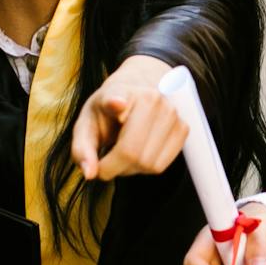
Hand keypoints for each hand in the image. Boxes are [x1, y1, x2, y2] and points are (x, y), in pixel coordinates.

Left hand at [73, 55, 186, 179]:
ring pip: (148, 164)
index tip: (117, 103)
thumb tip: (90, 173)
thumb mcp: (86, 125)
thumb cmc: (107, 113)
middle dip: (112, 168)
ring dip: (129, 169)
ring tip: (121, 155)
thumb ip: (82, 149)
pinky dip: (145, 168)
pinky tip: (138, 154)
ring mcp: (172, 114)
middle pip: (132, 152)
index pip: (118, 100)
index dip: (116, 102)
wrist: (136, 94)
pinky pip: (161, 165)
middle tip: (104, 164)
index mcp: (123, 91)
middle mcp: (153, 99)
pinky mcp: (183, 129)